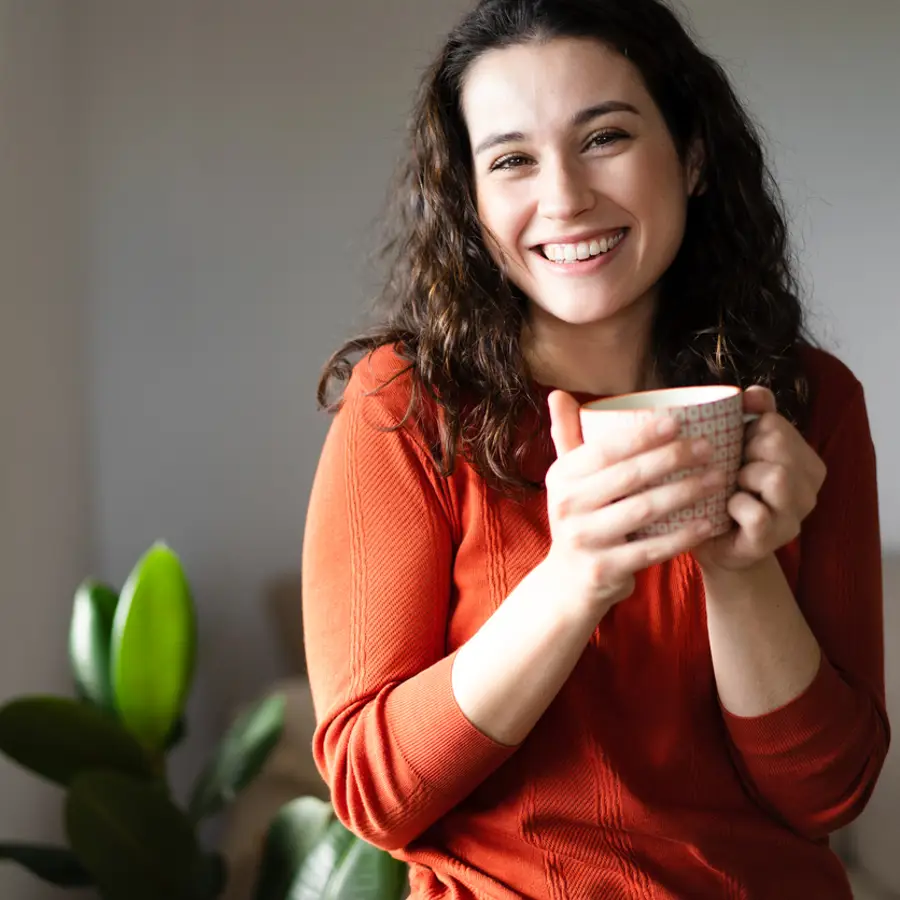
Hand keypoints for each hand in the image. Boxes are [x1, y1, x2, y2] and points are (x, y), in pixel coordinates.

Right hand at [544, 391, 725, 616]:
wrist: (568, 583)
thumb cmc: (580, 518)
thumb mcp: (567, 480)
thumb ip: (566, 436)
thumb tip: (557, 393)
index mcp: (561, 477)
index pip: (605, 450)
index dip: (642, 435)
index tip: (678, 422)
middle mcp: (567, 506)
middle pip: (629, 477)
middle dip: (673, 458)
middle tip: (709, 447)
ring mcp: (584, 539)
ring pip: (644, 510)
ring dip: (686, 492)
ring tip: (719, 478)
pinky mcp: (605, 569)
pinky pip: (652, 548)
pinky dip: (684, 535)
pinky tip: (709, 522)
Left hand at [694, 386, 825, 572]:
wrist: (713, 543)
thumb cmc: (723, 491)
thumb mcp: (737, 450)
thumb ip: (753, 418)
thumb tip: (752, 392)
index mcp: (804, 458)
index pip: (775, 422)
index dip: (745, 431)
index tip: (736, 448)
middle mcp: (810, 485)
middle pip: (777, 443)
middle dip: (744, 452)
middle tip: (732, 471)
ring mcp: (796, 514)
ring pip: (776, 475)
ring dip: (742, 478)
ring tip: (732, 489)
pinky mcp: (775, 537)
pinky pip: (756, 511)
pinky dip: (735, 507)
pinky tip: (728, 511)